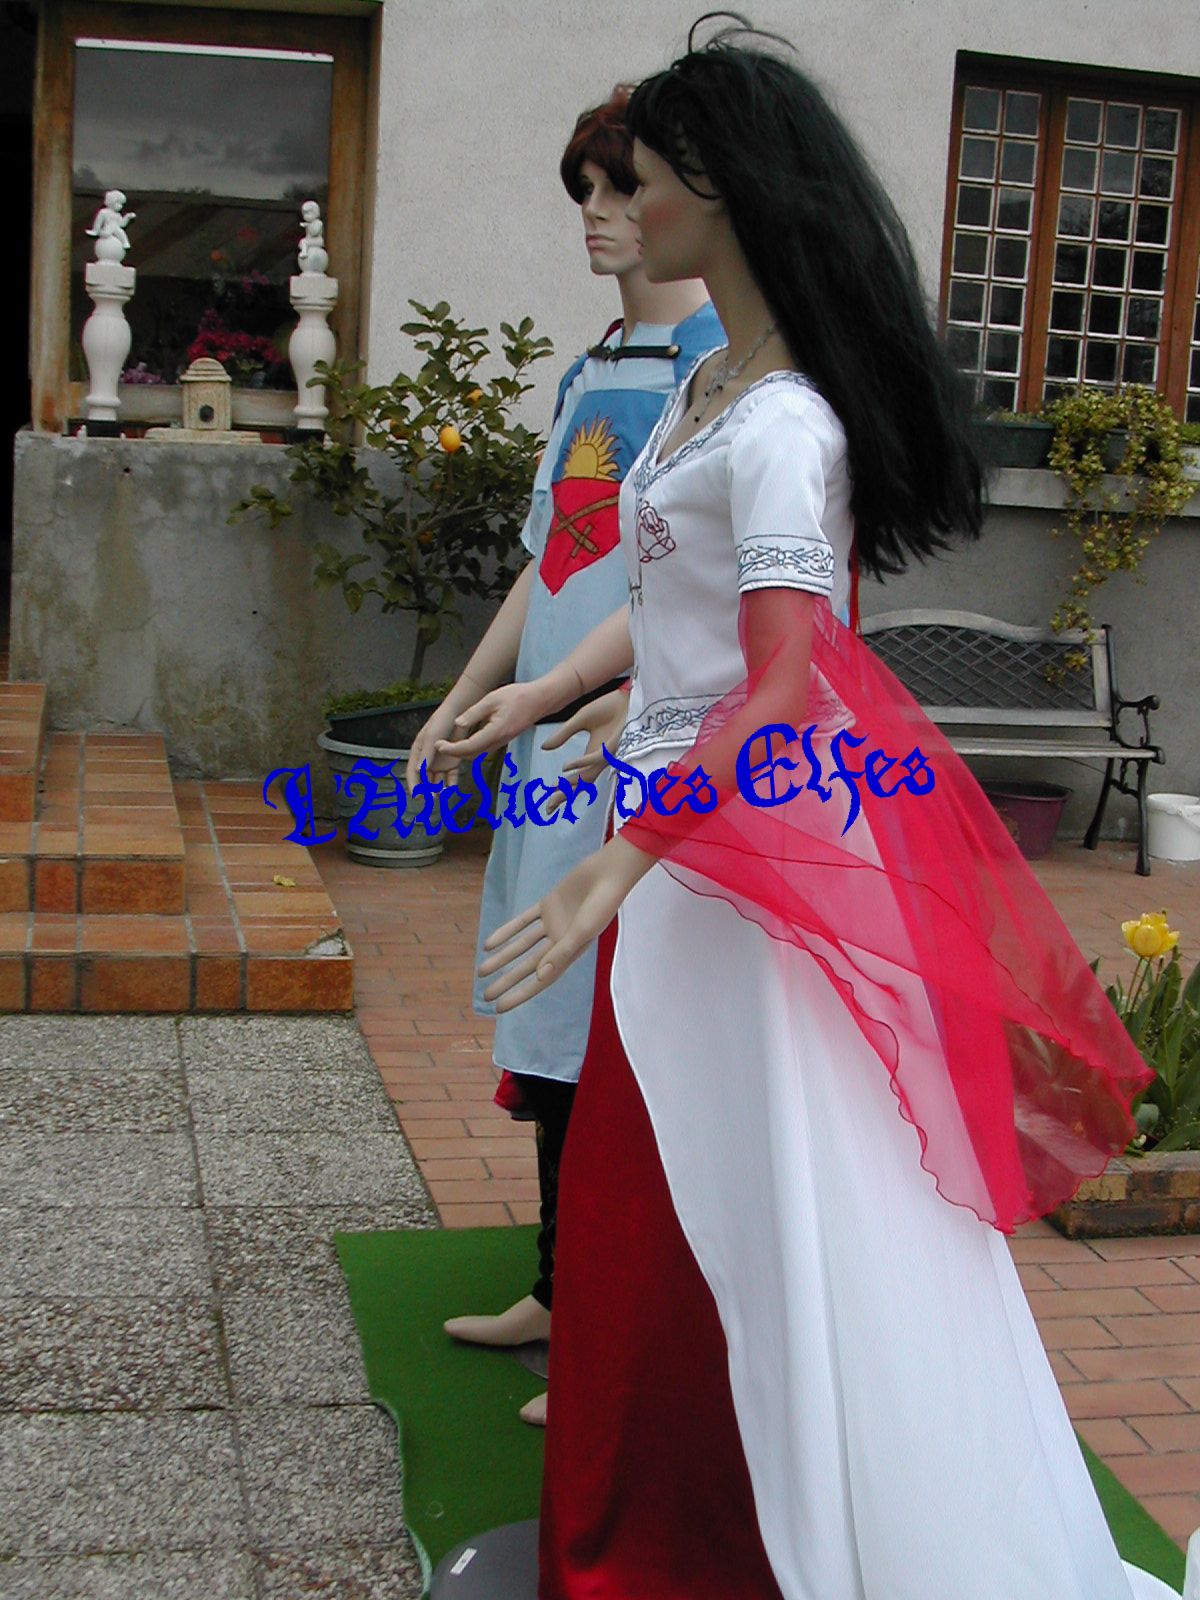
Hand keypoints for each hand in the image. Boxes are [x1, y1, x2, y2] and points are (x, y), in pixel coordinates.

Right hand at [406, 699, 467, 789]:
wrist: (461, 713)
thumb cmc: (442, 721)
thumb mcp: (431, 738)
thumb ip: (426, 754)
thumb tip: (418, 770)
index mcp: (418, 752)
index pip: (412, 772)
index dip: (413, 785)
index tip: (416, 796)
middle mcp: (428, 759)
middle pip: (424, 779)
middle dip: (426, 790)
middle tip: (429, 799)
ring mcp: (440, 761)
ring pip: (437, 780)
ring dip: (438, 789)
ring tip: (440, 796)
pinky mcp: (453, 762)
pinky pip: (451, 777)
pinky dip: (451, 784)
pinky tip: (451, 789)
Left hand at [435, 679, 558, 764]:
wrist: (540, 700)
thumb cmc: (519, 696)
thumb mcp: (492, 699)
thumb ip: (474, 713)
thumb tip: (457, 723)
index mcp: (496, 732)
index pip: (469, 747)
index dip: (451, 749)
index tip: (438, 745)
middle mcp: (499, 741)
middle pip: (472, 754)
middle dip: (453, 753)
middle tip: (438, 746)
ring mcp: (502, 742)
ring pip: (478, 753)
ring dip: (461, 753)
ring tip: (445, 746)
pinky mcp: (503, 739)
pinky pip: (484, 749)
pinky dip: (470, 749)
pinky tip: (461, 743)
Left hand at [479, 835, 652, 1011]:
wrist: (608, 872)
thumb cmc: (602, 904)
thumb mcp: (582, 931)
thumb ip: (560, 953)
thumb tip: (539, 977)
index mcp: (571, 953)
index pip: (542, 979)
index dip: (521, 994)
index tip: (501, 1008)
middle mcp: (560, 941)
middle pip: (528, 965)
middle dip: (507, 980)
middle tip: (485, 995)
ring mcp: (553, 923)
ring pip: (522, 945)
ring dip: (503, 957)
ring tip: (482, 970)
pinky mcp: (548, 904)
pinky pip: (523, 921)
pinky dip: (506, 932)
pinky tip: (489, 944)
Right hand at [539, 688, 628, 814]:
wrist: (627, 696)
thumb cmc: (608, 708)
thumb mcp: (579, 720)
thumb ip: (563, 735)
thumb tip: (544, 748)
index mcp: (593, 755)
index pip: (576, 779)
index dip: (562, 791)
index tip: (548, 801)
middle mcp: (600, 759)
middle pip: (580, 784)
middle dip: (564, 796)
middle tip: (548, 808)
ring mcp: (607, 754)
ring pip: (587, 775)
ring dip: (570, 783)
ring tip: (554, 790)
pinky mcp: (613, 746)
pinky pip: (593, 758)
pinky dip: (579, 763)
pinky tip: (564, 767)